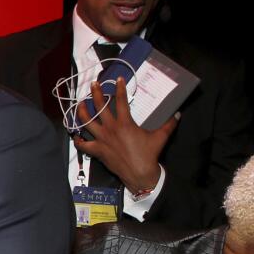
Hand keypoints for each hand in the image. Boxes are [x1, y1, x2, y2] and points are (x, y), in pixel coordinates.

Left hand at [73, 77, 176, 193]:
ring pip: (87, 122)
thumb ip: (169, 124)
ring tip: (80, 104)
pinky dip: (78, 140)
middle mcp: (110, 129)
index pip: (120, 101)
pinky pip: (83, 144)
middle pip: (100, 107)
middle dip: (96, 93)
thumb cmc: (149, 154)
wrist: (139, 173)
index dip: (120, 88)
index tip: (118, 79)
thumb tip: (178, 114)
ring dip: (82, 112)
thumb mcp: (160, 137)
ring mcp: (102, 140)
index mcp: (125, 123)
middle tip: (93, 84)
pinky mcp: (97, 151)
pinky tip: (76, 135)